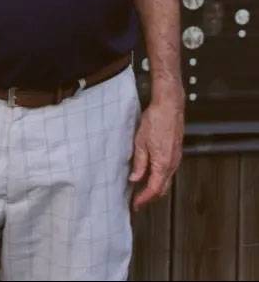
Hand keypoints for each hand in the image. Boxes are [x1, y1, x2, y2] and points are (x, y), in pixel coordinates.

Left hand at [129, 94, 183, 210]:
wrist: (170, 106)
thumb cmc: (156, 120)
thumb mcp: (141, 142)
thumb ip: (139, 162)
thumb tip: (135, 178)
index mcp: (163, 164)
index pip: (153, 189)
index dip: (144, 199)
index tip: (136, 205)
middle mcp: (172, 164)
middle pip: (162, 188)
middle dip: (150, 197)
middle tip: (138, 201)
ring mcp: (176, 159)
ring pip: (166, 180)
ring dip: (155, 187)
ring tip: (142, 190)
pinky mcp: (176, 152)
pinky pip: (169, 171)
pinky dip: (160, 177)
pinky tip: (151, 174)